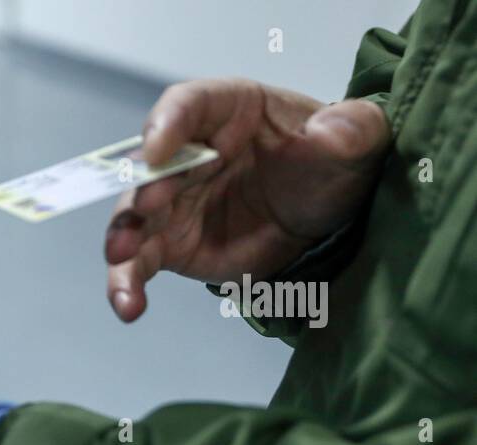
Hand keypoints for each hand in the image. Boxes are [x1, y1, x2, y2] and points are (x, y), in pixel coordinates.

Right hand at [105, 78, 390, 321]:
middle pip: (152, 166)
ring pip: (135, 218)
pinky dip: (127, 284)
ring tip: (122, 259)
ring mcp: (176, 203)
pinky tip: (128, 306)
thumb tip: (333, 133)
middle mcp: (190, 155)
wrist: (329, 220)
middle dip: (144, 187)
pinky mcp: (173, 246)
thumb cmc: (330, 165)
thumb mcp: (356, 140)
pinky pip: (141, 263)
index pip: (189, 106)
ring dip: (123, 238)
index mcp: (228, 112)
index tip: (157, 149)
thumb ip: (350, 129)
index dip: (168, 124)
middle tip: (147, 206)